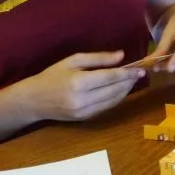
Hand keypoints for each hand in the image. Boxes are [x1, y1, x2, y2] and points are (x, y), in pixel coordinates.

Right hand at [21, 51, 143, 121]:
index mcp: (78, 82)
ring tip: (132, 80)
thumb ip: (98, 58)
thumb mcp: (73, 60)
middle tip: (139, 73)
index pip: (110, 78)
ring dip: (125, 91)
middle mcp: (82, 99)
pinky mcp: (84, 119)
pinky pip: (106, 108)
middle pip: (114, 90)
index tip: (140, 68)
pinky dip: (116, 99)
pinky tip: (120, 90)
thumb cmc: (52, 75)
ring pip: (112, 101)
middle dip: (129, 82)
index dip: (127, 74)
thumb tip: (121, 55)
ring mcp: (83, 112)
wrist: (33, 100)